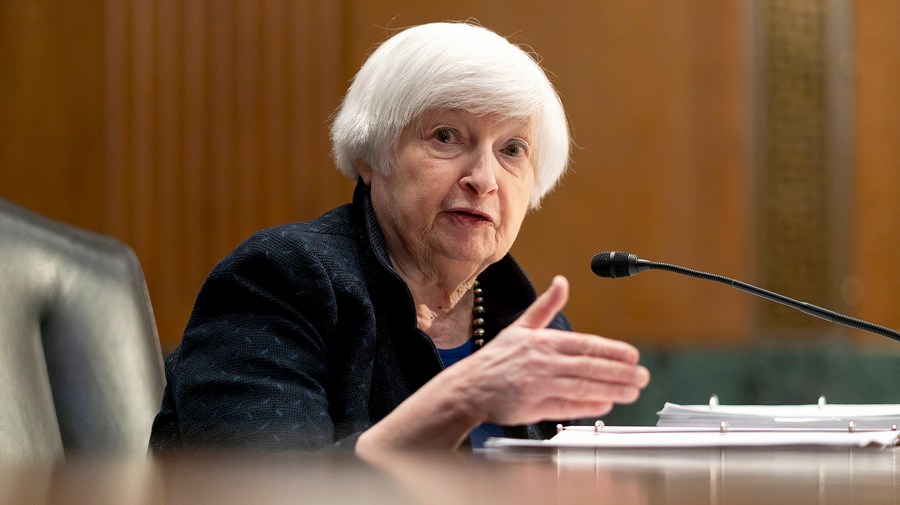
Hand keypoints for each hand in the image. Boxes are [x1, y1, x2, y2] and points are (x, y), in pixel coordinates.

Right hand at [450, 275, 649, 424]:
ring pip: (583, 387)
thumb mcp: (521, 327)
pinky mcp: (533, 406)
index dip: (612, 351)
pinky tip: (606, 405)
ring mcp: (538, 385)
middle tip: (642, 376)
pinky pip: (567, 407)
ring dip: (611, 390)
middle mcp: (542, 362)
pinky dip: (588, 406)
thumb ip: (545, 306)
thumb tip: (562, 281)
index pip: (585, 345)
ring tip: (632, 391)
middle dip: (620, 372)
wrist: (468, 388)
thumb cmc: (496, 360)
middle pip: (589, 367)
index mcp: (542, 341)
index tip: (633, 356)